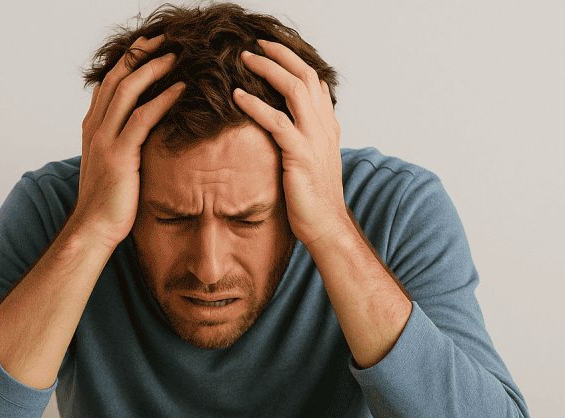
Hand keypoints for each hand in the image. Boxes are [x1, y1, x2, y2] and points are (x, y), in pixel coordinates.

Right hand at [75, 35, 185, 250]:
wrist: (93, 228)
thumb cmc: (108, 202)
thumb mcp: (112, 165)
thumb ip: (122, 143)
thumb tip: (144, 133)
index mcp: (92, 127)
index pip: (109, 83)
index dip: (129, 61)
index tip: (149, 46)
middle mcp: (95, 128)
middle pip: (116, 77)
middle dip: (141, 54)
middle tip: (166, 40)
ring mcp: (105, 140)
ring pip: (127, 91)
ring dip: (153, 69)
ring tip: (176, 57)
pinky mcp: (119, 155)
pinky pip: (142, 118)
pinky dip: (163, 100)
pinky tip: (181, 90)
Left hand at [233, 39, 347, 247]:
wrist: (326, 226)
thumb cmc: (312, 199)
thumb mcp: (310, 162)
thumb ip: (301, 140)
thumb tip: (283, 127)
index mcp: (327, 126)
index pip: (314, 82)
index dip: (294, 62)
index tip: (272, 50)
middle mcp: (324, 126)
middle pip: (305, 75)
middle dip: (280, 55)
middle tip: (256, 45)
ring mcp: (314, 139)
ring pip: (293, 89)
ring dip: (267, 70)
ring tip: (245, 59)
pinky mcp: (300, 155)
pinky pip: (276, 121)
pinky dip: (255, 105)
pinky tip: (237, 96)